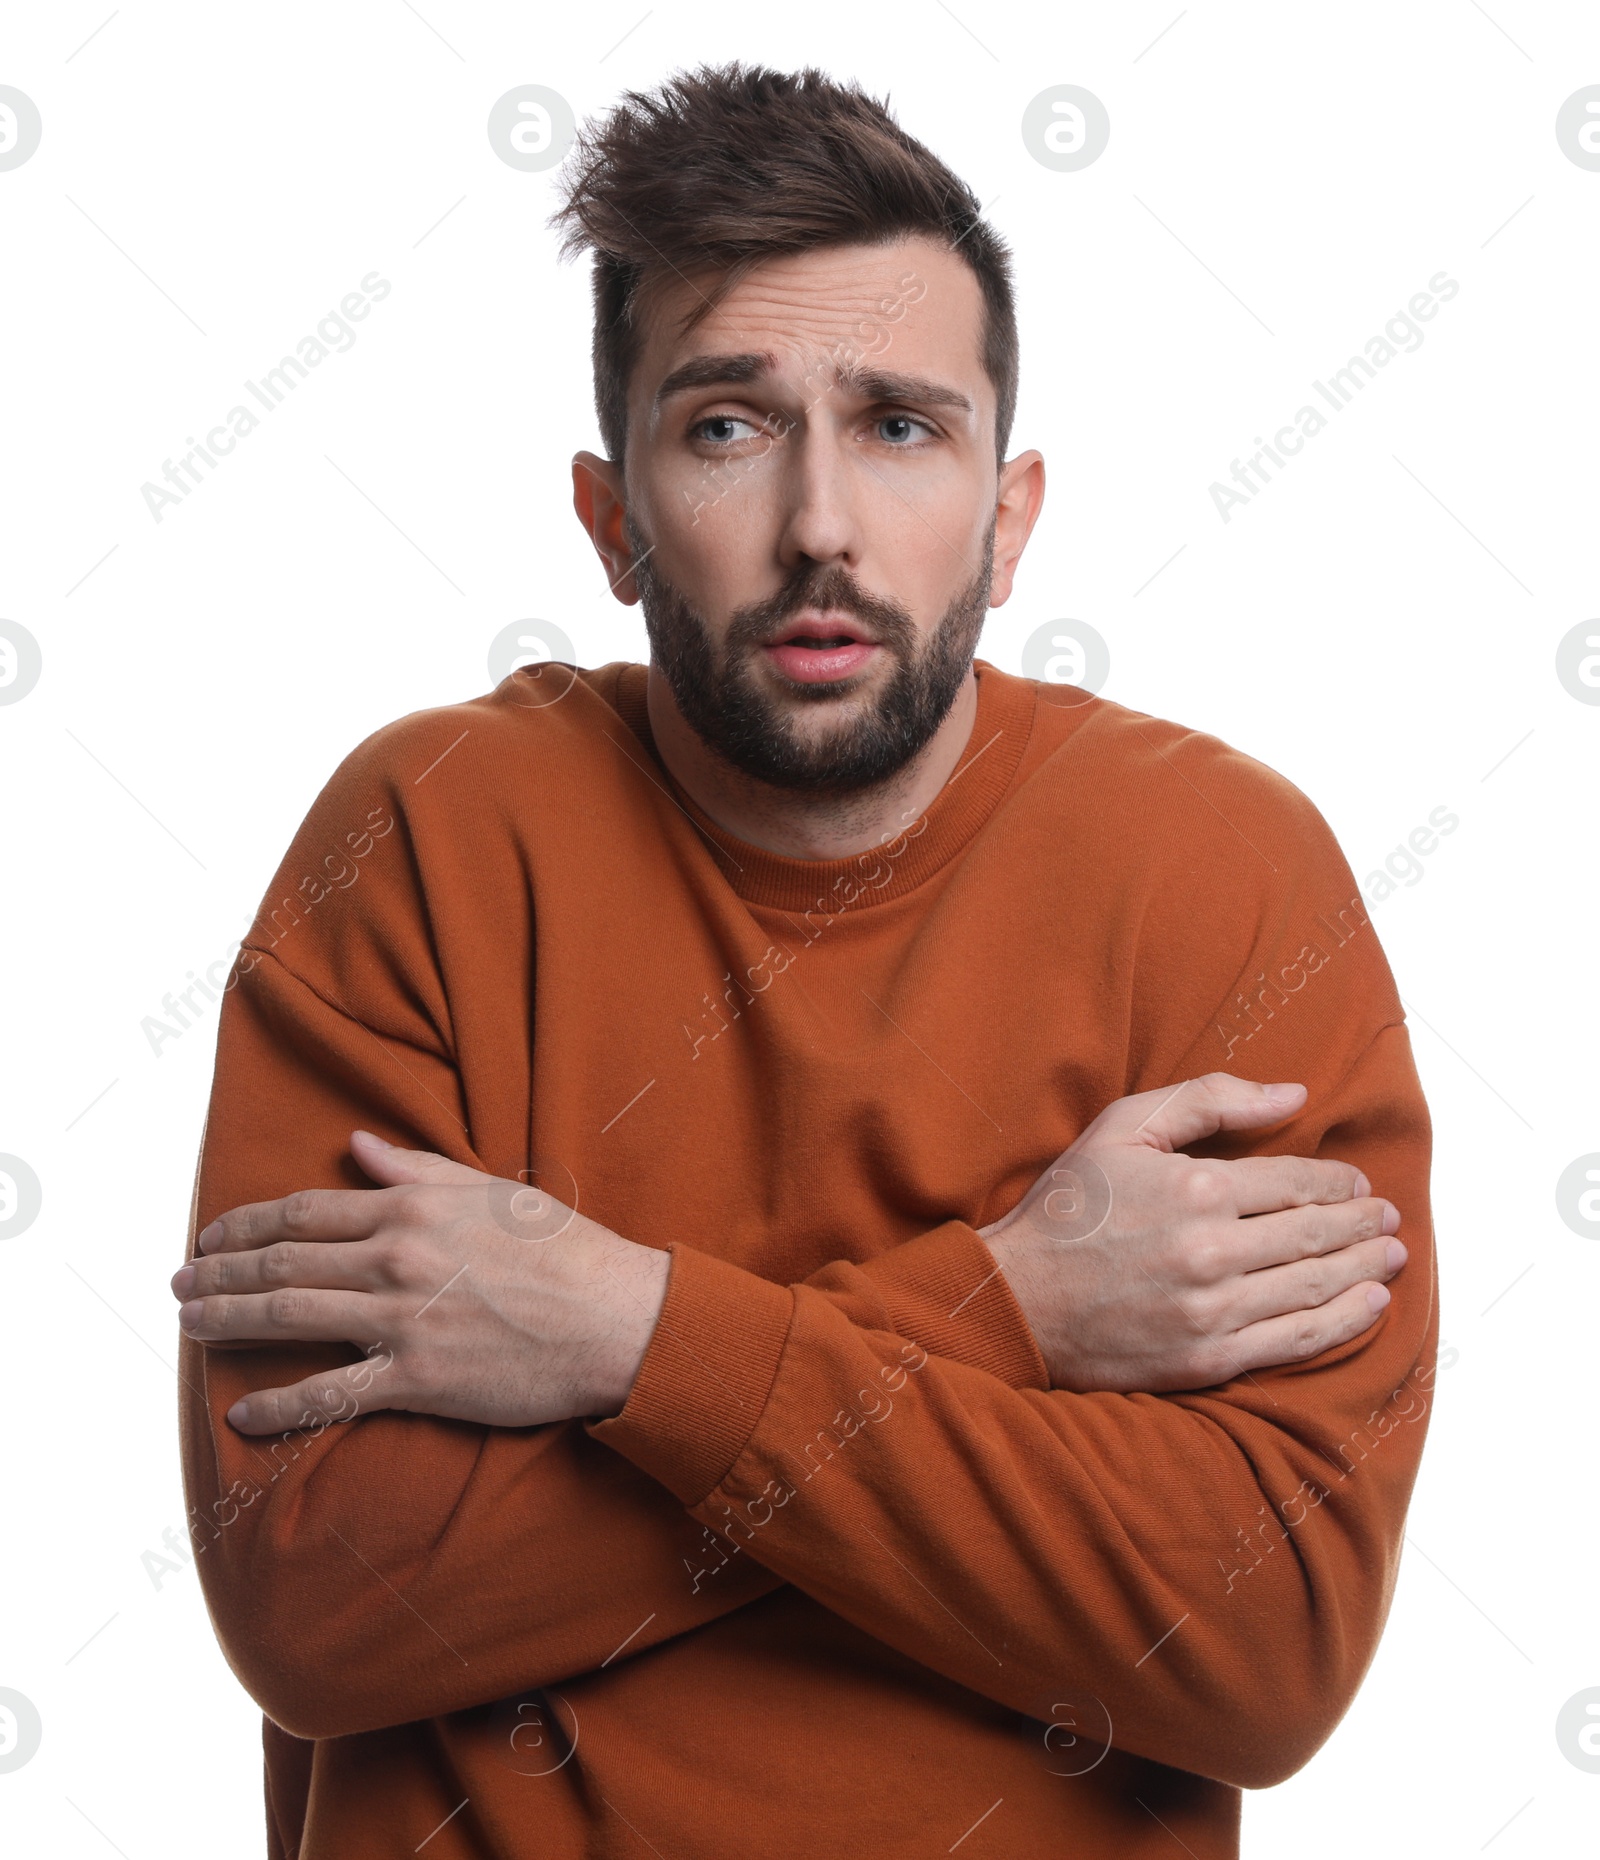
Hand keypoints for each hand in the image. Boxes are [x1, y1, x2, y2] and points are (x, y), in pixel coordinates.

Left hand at [170, 1131, 669, 1433]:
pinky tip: (241, 1413)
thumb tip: (359, 1147)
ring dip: (229, 1320)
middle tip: (180, 1285)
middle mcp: (396, 1259)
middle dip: (220, 1272)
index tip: (212, 1235)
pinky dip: (280, 1405)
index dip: (247, 1223)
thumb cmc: (564, 1250)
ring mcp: (402, 1321)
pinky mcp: (418, 1379)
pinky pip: (332, 1393)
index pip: (305, 1211)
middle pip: (284, 1261)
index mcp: (413, 1209)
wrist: (616, 1318)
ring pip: (291, 1317)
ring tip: (190, 1327)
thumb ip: (418, 1169)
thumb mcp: (492, 1191)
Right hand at [980, 1074, 1405, 1392]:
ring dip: (1366, 1269)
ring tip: (1390, 1257)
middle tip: (1387, 1219)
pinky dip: (1343, 1322)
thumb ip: (1209, 1100)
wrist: (1016, 1298)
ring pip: (1317, 1287)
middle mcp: (1213, 1251)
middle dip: (1363, 1224)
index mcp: (1197, 1189)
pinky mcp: (1209, 1359)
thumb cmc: (1069, 1206)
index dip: (1338, 1182)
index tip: (1357, 1184)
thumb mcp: (1123, 1126)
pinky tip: (1369, 1305)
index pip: (1296, 1182)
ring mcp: (1214, 1311)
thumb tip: (1293, 1095)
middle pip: (1316, 1234)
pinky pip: (1296, 1340)